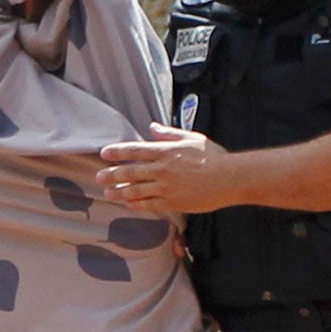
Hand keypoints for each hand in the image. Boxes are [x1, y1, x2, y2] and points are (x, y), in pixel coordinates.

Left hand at [97, 125, 234, 213]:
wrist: (232, 178)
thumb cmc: (214, 157)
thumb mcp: (192, 138)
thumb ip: (169, 134)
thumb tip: (152, 127)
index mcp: (167, 151)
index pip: (135, 151)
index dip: (117, 152)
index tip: (104, 154)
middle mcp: (163, 169)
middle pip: (130, 172)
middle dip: (111, 175)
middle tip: (99, 177)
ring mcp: (167, 187)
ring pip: (136, 190)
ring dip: (119, 192)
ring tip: (108, 194)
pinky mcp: (173, 202)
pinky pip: (149, 204)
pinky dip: (136, 204)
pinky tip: (128, 204)